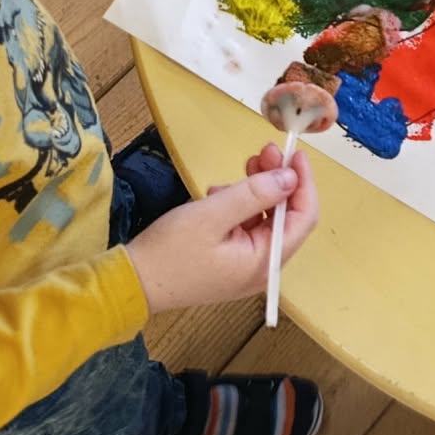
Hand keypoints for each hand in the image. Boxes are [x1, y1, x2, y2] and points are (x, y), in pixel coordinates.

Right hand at [124, 154, 318, 314]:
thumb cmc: (170, 252)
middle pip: (285, 215)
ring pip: (264, 217)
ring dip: (257, 190)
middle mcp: (262, 268)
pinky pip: (245, 226)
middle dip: (278, 180)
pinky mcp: (229, 260)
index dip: (304, 183)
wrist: (131, 283)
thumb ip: (256, 193)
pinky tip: (218, 195)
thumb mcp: (213, 214)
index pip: (304, 218)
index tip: (296, 154)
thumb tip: (290, 177)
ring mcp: (245, 266)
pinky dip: (238, 205)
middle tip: (264, 151)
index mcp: (265, 262)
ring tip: (240, 170)